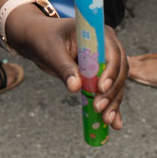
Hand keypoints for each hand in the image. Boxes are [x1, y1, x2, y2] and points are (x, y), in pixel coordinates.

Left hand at [4, 7, 127, 129]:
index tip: (101, 88)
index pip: (112, 53)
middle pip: (118, 71)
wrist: (38, 40)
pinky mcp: (100, 75)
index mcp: (98, 34)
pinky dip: (111, 106)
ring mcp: (106, 61)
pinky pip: (108, 92)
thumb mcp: (51, 52)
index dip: (110, 71)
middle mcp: (107, 46)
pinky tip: (114, 123)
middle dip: (111, 92)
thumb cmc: (43, 39)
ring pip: (116, 84)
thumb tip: (75, 87)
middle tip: (99, 108)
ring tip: (107, 121)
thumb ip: (64, 67)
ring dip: (113, 103)